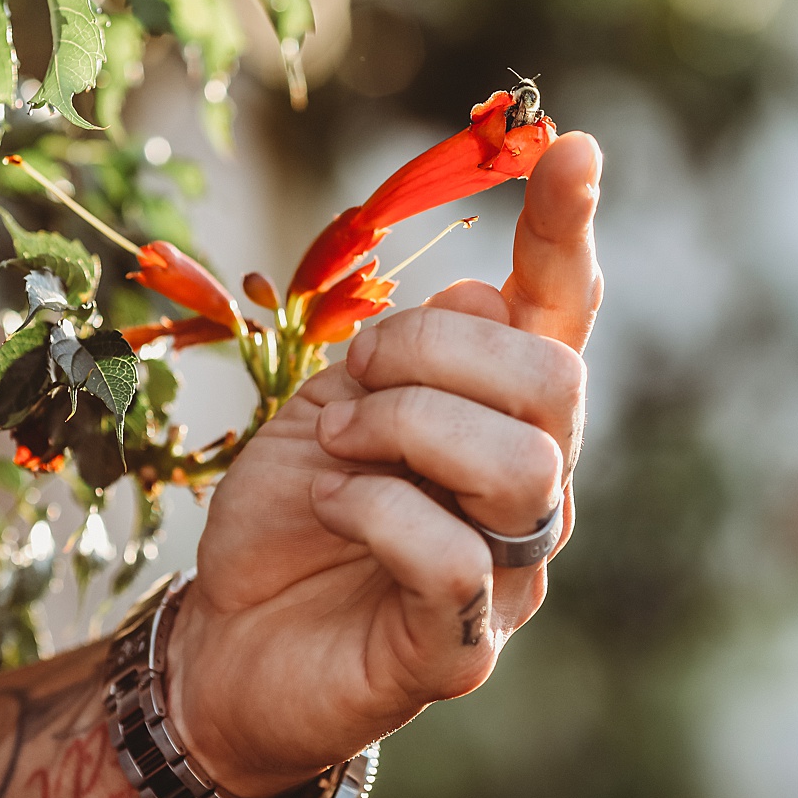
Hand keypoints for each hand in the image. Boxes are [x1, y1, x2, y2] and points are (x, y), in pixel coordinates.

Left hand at [164, 131, 603, 797]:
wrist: (225, 635)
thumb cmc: (290, 510)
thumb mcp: (335, 400)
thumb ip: (415, 354)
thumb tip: (488, 295)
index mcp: (500, 417)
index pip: (560, 317)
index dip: (567, 232)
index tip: (573, 146)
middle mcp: (530, 491)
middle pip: (555, 383)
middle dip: (436, 351)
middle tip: (355, 380)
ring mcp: (508, 576)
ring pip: (522, 465)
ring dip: (407, 427)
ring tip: (341, 441)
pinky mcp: (460, 651)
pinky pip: (457, 561)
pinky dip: (380, 513)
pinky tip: (335, 508)